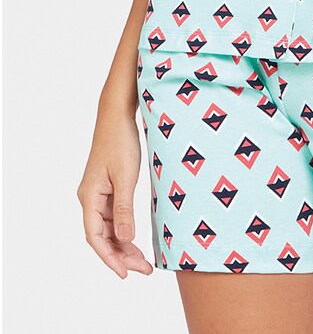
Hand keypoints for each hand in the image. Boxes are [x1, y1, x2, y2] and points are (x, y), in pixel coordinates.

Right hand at [77, 104, 152, 278]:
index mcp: (89, 197)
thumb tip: (126, 239)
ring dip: (125, 244)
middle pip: (103, 236)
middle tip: (144, 270)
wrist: (118, 116)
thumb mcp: (126, 176)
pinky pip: (115, 216)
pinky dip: (126, 229)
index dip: (109, 257)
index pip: (95, 237)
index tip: (125, 274)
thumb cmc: (121, 142)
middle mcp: (90, 198)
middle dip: (121, 255)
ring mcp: (99, 193)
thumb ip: (124, 209)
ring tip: (144, 261)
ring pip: (110, 228)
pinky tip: (137, 239)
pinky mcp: (109, 187)